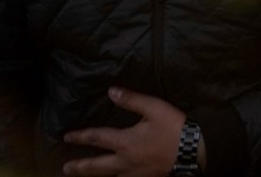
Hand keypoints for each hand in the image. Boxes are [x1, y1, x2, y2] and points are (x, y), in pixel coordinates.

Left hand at [63, 88, 195, 176]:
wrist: (194, 151)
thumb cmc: (174, 128)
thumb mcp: (154, 108)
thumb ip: (131, 100)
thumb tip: (111, 91)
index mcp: (126, 142)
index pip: (97, 138)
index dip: (81, 137)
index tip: (67, 137)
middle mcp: (126, 162)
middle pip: (97, 167)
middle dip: (80, 167)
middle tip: (66, 169)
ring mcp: (135, 174)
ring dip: (95, 176)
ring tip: (85, 176)